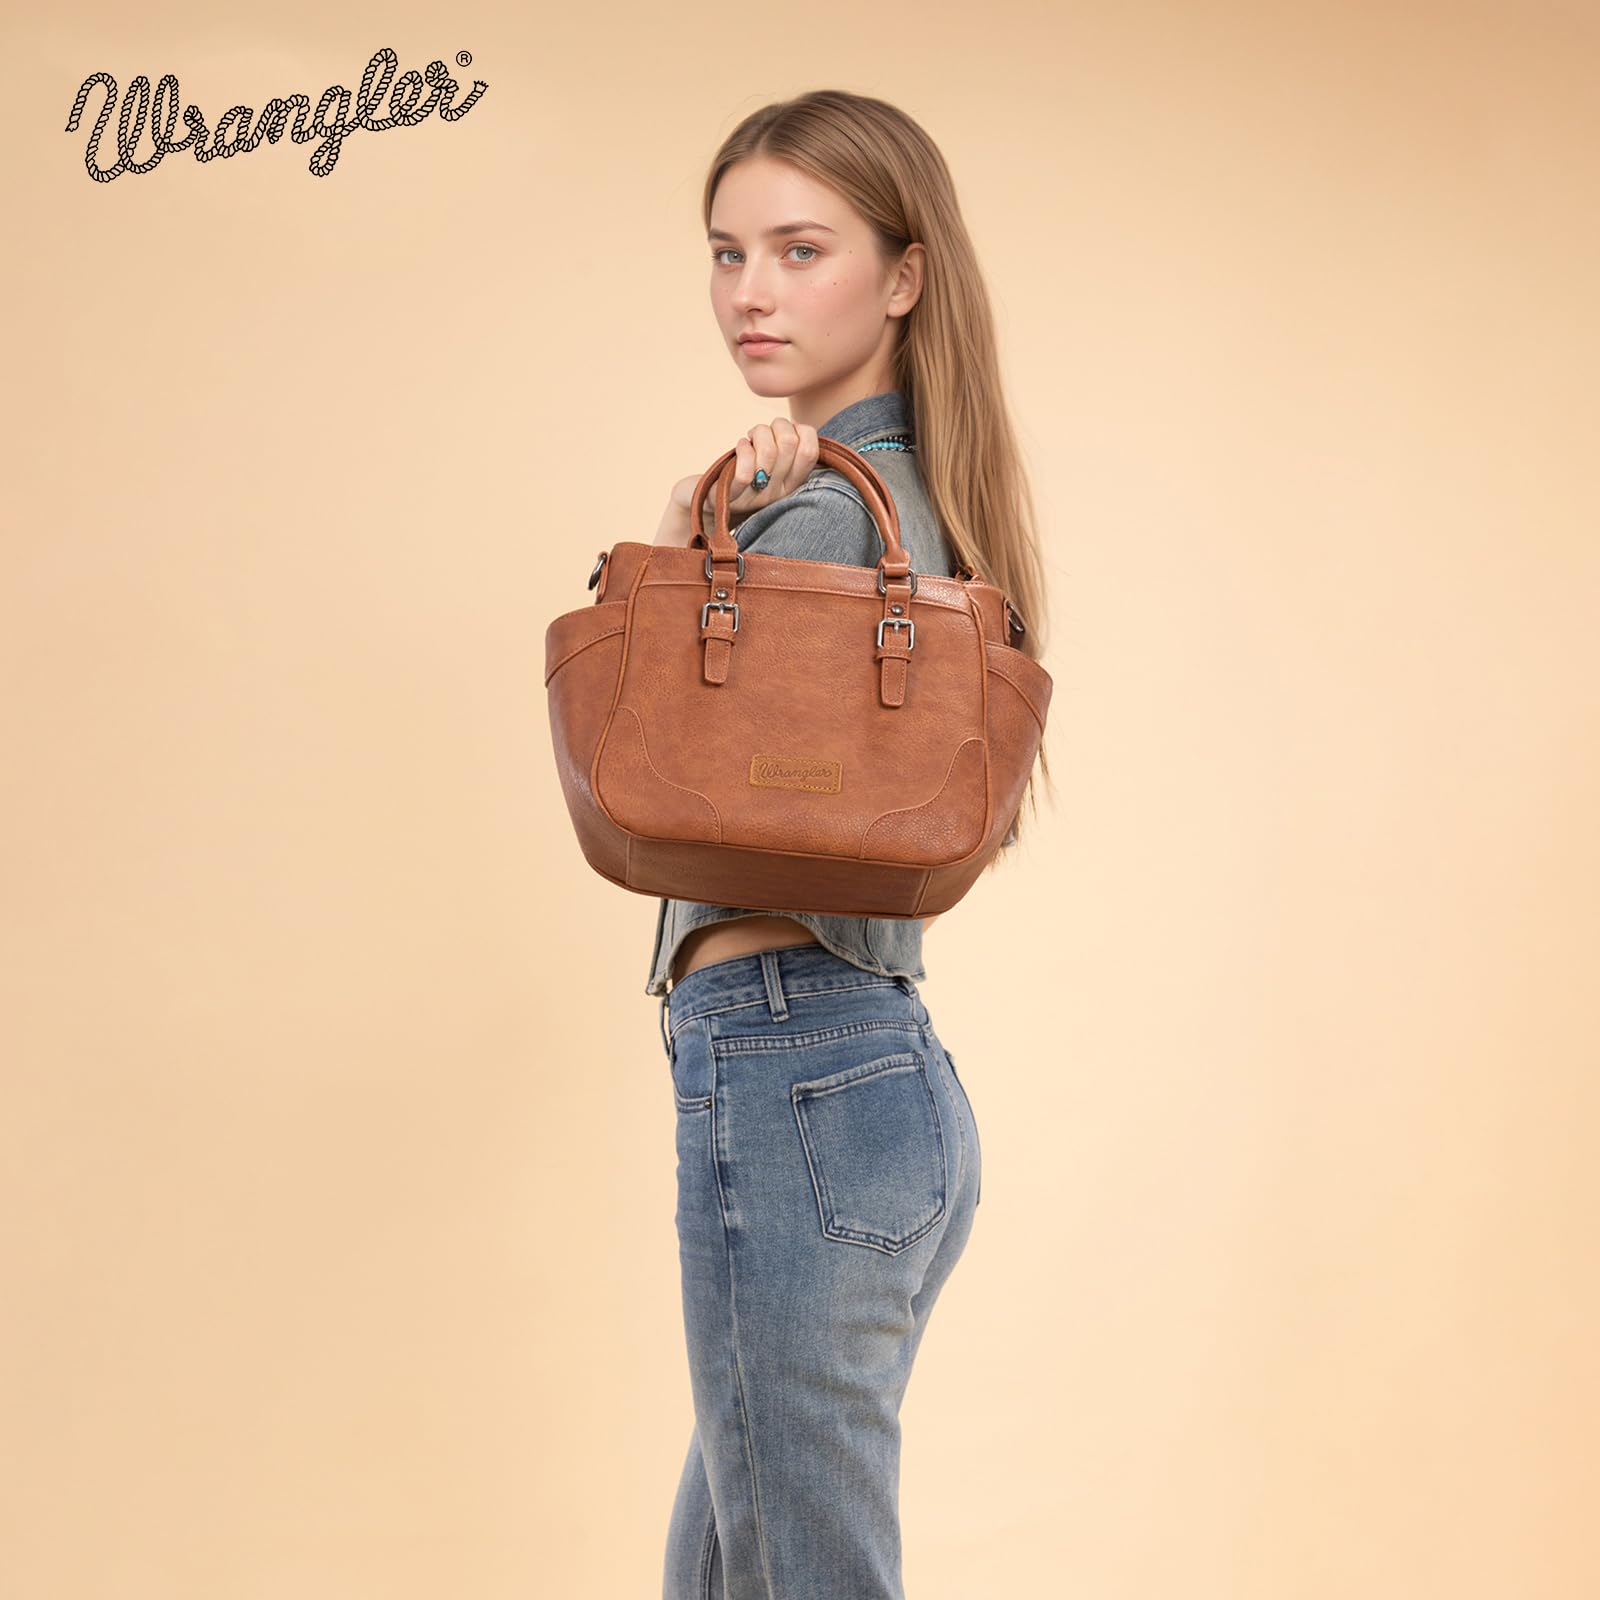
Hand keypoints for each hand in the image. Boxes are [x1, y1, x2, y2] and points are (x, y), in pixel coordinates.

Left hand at [654, 419, 819, 547]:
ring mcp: (754, 498)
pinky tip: (739, 448)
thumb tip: (799, 428)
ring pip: (769, 451)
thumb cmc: (735, 475)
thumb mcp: (767, 463)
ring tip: (749, 442)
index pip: (811, 451)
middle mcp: (776, 494)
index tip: (783, 433)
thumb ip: (785, 447)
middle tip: (762, 435)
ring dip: (757, 434)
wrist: (699, 501)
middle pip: (789, 443)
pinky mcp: (728, 499)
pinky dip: (742, 450)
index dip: (801, 430)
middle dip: (776, 426)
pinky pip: (745, 474)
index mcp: (790, 485)